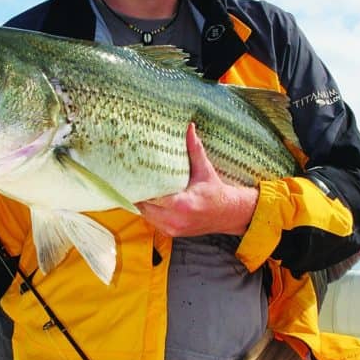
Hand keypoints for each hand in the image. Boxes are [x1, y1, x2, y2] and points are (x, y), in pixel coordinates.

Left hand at [137, 123, 258, 236]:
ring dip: (141, 202)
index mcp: (183, 204)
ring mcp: (172, 228)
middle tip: (131, 178)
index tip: (134, 174)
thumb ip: (195, 149)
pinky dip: (149, 211)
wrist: (228, 215)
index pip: (152, 196)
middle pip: (144, 206)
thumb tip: (189, 127)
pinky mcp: (171, 232)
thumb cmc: (216, 192)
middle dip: (138, 193)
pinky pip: (152, 221)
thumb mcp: (205, 170)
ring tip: (136, 187)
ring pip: (146, 215)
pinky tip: (147, 199)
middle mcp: (175, 219)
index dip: (141, 186)